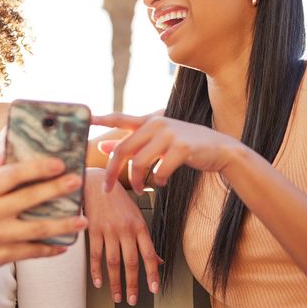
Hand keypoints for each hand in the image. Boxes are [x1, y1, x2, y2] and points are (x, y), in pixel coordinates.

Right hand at [0, 158, 87, 271]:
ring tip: (83, 220)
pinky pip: (32, 252)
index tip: (59, 163)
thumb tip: (10, 148)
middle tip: (77, 181)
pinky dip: (50, 250)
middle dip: (56, 189)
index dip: (37, 168)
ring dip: (63, 225)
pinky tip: (65, 245)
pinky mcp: (2, 255)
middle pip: (28, 199)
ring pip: (36, 230)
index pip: (12, 175)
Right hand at [84, 168, 160, 305]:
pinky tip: (99, 283)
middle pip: (131, 262)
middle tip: (132, 300)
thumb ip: (146, 240)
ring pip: (113, 262)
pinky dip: (97, 271)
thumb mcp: (137, 217)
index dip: (152, 273)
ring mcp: (109, 230)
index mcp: (139, 226)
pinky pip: (96, 255)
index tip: (154, 289)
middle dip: (133, 284)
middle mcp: (126, 229)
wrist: (96, 183)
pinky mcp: (93, 230)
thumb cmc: (118, 200)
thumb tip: (159, 261)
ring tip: (117, 296)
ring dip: (115, 282)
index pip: (149, 254)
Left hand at [93, 112, 239, 193]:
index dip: (102, 118)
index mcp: (150, 121)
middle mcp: (157, 123)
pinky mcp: (182, 148)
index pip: (120, 118)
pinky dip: (157, 181)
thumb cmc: (185, 146)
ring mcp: (170, 134)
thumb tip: (103, 145)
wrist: (220, 149)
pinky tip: (160, 183)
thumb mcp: (157, 141)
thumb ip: (132, 142)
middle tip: (106, 188)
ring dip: (135, 181)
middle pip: (123, 149)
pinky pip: (159, 171)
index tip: (86, 118)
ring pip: (139, 162)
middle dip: (112, 171)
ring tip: (139, 189)